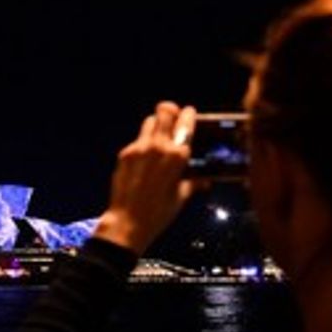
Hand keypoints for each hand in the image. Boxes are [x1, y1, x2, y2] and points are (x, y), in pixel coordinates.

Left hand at [94, 101, 204, 255]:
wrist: (128, 221)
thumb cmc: (158, 212)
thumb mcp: (181, 196)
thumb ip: (194, 183)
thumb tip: (205, 182)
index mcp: (177, 155)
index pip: (186, 121)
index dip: (189, 114)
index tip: (189, 113)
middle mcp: (159, 147)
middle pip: (165, 110)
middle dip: (171, 110)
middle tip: (174, 118)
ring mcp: (140, 148)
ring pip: (149, 121)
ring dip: (157, 124)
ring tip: (159, 137)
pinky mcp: (125, 154)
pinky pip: (137, 140)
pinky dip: (144, 144)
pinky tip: (146, 159)